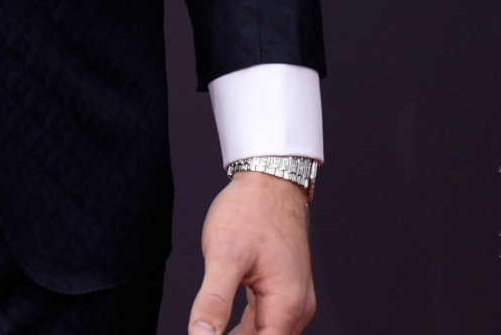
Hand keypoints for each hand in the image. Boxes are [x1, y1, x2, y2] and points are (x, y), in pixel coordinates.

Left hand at [189, 169, 314, 334]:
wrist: (269, 181)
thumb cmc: (249, 212)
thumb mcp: (223, 256)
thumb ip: (213, 302)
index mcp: (287, 305)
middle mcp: (296, 308)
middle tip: (203, 333)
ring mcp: (292, 300)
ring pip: (264, 334)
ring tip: (209, 332)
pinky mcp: (283, 290)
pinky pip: (265, 321)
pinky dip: (244, 328)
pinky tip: (223, 327)